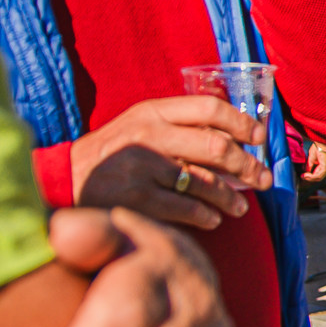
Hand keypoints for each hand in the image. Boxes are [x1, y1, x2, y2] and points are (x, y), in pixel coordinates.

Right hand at [68, 96, 267, 231]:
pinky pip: (186, 208)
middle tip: (263, 179)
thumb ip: (178, 126)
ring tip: (241, 206)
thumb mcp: (139, 125)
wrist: (63, 179)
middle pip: (216, 147)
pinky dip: (206, 215)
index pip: (209, 108)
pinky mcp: (136, 199)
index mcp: (152, 111)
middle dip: (247, 166)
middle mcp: (149, 135)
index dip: (242, 122)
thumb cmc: (111, 153)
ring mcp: (142, 167)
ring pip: (205, 181)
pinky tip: (213, 218)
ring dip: (231, 196)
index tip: (260, 137)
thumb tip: (235, 139)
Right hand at [301, 141, 325, 181]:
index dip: (310, 177)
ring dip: (309, 178)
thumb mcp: (311, 159)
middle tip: (302, 177)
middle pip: (319, 178)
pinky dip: (311, 176)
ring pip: (318, 177)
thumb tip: (306, 172)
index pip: (318, 175)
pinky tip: (306, 174)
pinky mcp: (325, 166)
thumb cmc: (317, 147)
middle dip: (309, 179)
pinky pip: (318, 175)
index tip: (303, 176)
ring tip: (303, 176)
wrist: (320, 142)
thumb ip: (309, 166)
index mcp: (325, 166)